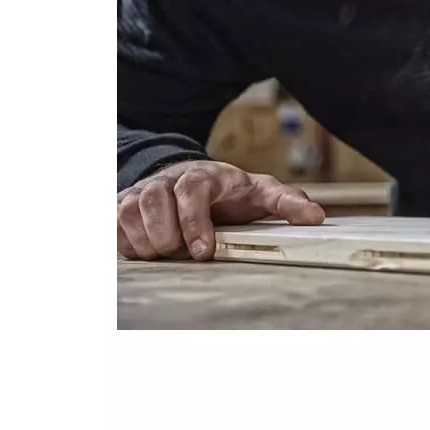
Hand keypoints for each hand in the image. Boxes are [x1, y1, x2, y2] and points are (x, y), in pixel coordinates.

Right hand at [117, 160, 325, 259]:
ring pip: (130, 213)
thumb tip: (315, 217)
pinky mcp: (123, 206)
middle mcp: (168, 180)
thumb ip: (286, 203)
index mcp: (204, 175)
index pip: (191, 190)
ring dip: (147, 241)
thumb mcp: (261, 193)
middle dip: (168, 235)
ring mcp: (143, 191)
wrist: (194, 180)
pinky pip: (114, 224)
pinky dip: (126, 241)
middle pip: (154, 202)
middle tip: (184, 254)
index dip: (194, 221)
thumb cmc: (230, 192)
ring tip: (167, 253)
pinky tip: (146, 250)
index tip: (203, 251)